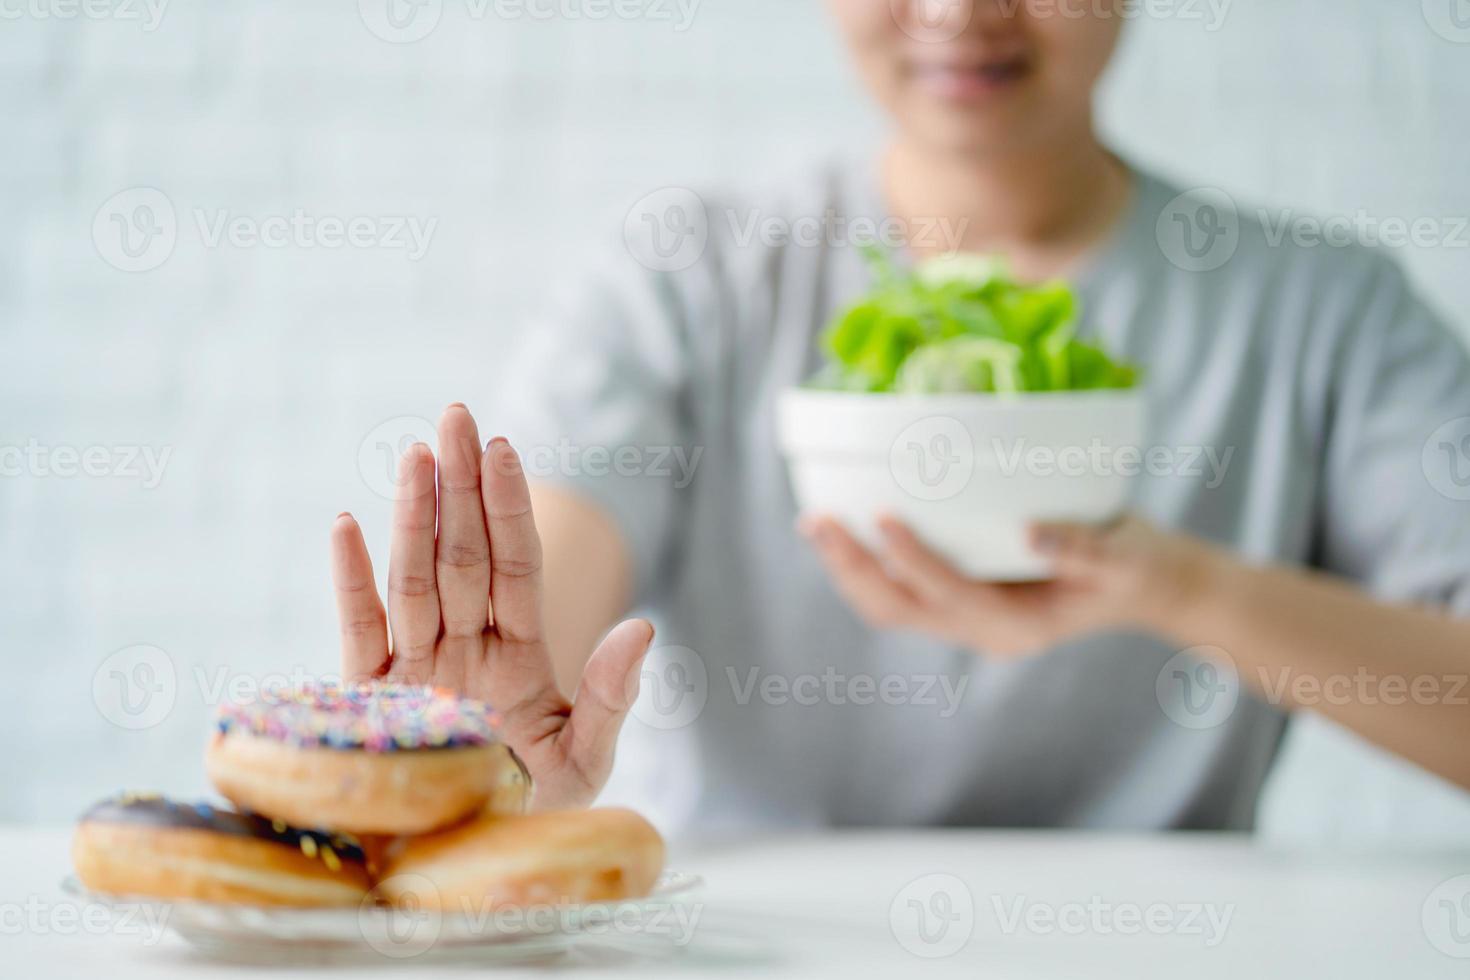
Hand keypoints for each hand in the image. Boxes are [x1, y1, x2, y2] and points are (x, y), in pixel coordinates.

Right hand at [330, 404, 653, 809]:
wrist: (465, 869)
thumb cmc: (531, 814)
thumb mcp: (585, 761)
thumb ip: (610, 696)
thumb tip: (643, 628)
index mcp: (519, 656)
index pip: (514, 566)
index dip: (509, 508)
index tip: (505, 449)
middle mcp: (465, 650)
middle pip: (463, 553)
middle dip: (461, 486)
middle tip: (457, 415)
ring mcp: (416, 669)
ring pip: (413, 578)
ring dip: (413, 517)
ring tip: (415, 454)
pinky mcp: (369, 701)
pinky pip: (358, 633)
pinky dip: (351, 582)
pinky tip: (345, 526)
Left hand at [799, 513, 1221, 655]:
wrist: (1147, 587)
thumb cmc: (1138, 565)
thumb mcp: (1124, 557)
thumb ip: (1082, 548)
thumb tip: (1030, 531)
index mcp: (1019, 626)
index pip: (952, 595)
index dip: (913, 559)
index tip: (883, 516)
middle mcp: (985, 632)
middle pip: (901, 611)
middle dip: (855, 569)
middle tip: (816, 521)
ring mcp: (969, 622)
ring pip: (891, 608)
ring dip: (849, 570)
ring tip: (813, 525)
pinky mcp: (962, 603)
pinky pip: (901, 595)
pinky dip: (868, 566)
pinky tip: (845, 531)